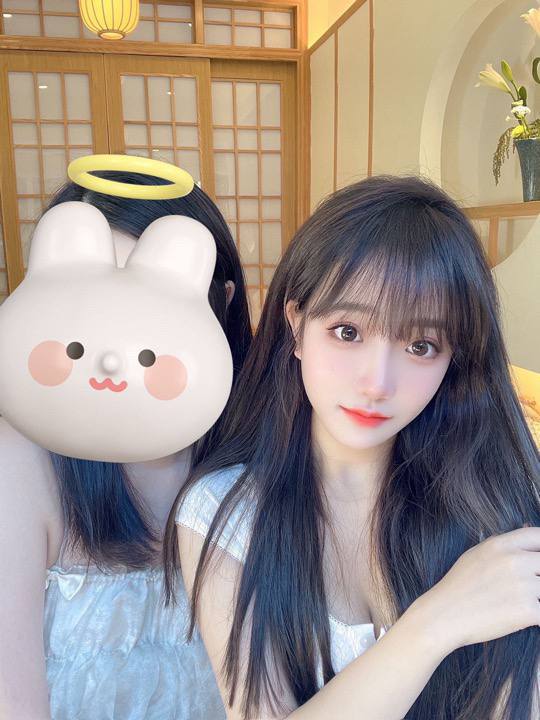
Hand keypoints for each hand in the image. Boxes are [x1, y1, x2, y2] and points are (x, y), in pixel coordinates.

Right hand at [413, 526, 539, 653]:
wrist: (444, 615)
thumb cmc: (458, 586)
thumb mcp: (476, 554)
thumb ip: (503, 544)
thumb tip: (528, 530)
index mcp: (500, 545)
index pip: (537, 535)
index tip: (538, 559)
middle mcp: (513, 561)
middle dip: (539, 575)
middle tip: (530, 586)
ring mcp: (522, 586)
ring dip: (537, 596)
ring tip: (524, 601)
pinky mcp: (527, 611)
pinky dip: (538, 615)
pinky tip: (527, 617)